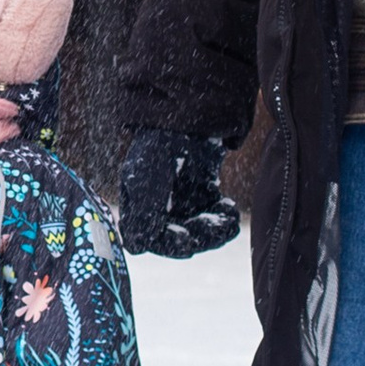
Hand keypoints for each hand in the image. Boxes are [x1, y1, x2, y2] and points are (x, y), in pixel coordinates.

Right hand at [120, 128, 240, 258]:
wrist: (191, 115)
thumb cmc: (160, 145)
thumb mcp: (145, 179)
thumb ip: (141, 215)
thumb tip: (135, 249)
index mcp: (137, 205)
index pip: (150, 239)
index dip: (168, 245)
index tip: (188, 242)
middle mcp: (158, 208)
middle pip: (178, 239)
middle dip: (199, 236)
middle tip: (215, 224)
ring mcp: (181, 202)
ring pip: (199, 232)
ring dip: (215, 230)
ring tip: (228, 217)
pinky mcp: (202, 194)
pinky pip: (213, 218)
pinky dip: (223, 218)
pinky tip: (229, 209)